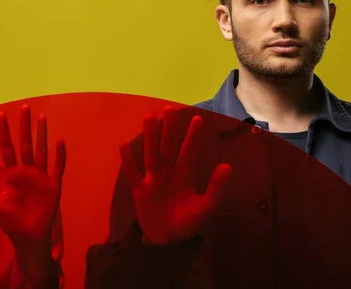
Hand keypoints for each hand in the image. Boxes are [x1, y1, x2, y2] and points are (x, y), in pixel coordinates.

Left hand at [0, 104, 65, 243]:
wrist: (28, 236)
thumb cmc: (10, 219)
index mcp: (12, 174)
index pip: (7, 148)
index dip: (4, 132)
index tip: (2, 115)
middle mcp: (27, 171)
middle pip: (25, 144)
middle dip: (24, 126)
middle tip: (24, 107)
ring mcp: (41, 177)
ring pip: (41, 150)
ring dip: (42, 134)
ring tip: (42, 117)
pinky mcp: (53, 185)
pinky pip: (57, 167)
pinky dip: (59, 155)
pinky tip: (60, 140)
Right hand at [120, 106, 230, 244]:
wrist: (168, 241)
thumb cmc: (188, 223)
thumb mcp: (205, 208)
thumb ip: (215, 188)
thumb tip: (227, 166)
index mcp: (184, 175)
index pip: (189, 152)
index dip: (193, 136)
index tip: (198, 118)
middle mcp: (168, 173)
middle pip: (168, 146)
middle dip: (169, 128)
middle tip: (170, 108)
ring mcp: (153, 180)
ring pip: (151, 154)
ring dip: (150, 136)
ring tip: (149, 117)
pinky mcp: (139, 191)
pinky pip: (133, 173)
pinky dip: (128, 161)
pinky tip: (123, 145)